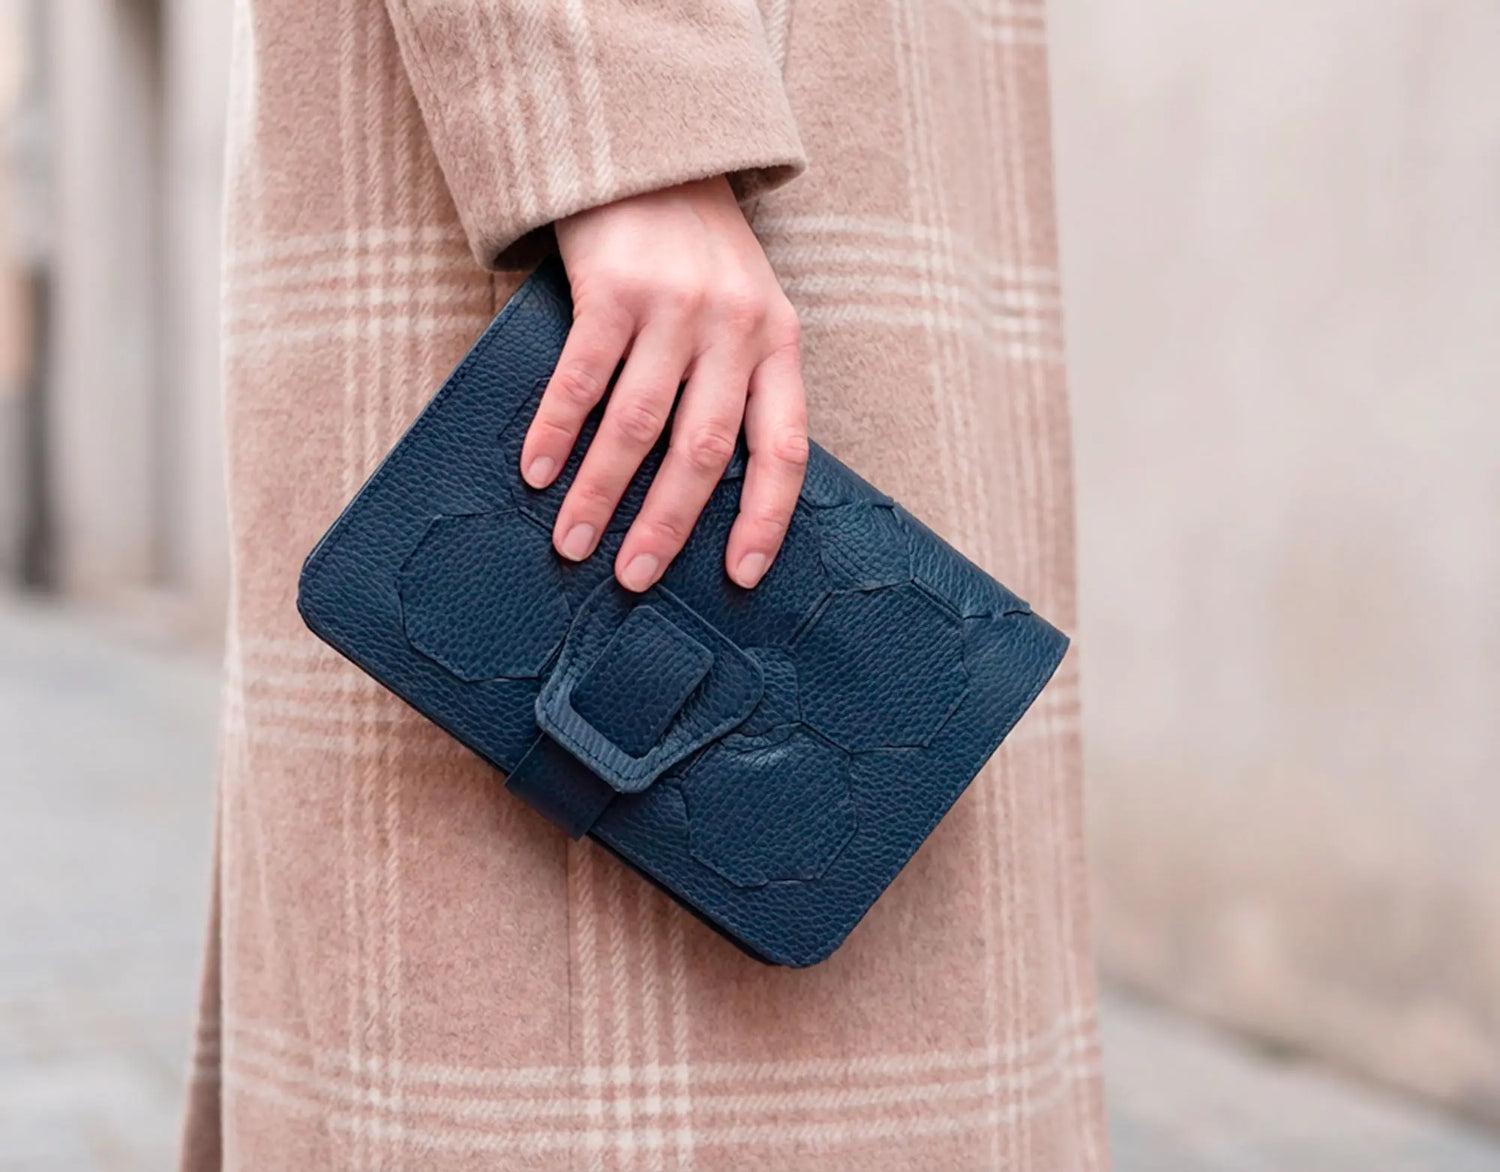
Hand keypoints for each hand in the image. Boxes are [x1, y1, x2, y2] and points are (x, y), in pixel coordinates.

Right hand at [520, 176, 807, 591]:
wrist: (651, 152)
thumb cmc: (698, 251)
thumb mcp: (746, 310)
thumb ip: (737, 382)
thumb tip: (700, 489)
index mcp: (779, 342)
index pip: (782, 448)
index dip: (765, 518)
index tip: (741, 576)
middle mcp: (735, 327)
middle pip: (702, 449)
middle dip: (667, 524)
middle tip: (633, 578)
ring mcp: (675, 306)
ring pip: (638, 424)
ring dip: (601, 493)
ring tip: (573, 543)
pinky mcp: (614, 286)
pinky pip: (582, 378)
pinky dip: (557, 432)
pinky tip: (537, 472)